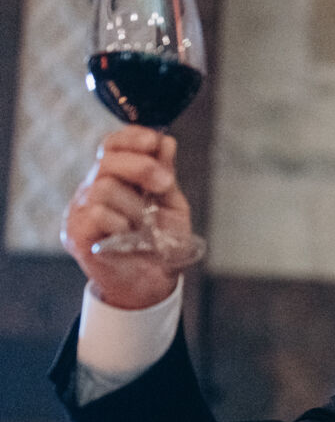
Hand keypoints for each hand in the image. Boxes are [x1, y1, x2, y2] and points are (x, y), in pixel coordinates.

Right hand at [61, 126, 191, 308]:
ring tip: (143, 227)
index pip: (112, 145)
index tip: (155, 141)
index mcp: (115, 179)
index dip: (131, 137)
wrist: (154, 284)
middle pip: (107, 160)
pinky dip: (120, 223)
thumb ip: (166, 174)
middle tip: (165, 185)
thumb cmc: (161, 244)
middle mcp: (93, 190)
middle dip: (141, 167)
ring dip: (134, 206)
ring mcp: (80, 212)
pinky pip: (96, 214)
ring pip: (103, 187)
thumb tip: (166, 141)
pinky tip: (128, 236)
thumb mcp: (171, 205)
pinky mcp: (76, 235)